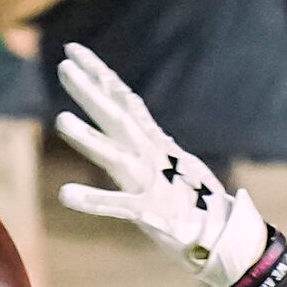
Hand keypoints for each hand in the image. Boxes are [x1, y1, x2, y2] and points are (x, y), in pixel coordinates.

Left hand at [55, 43, 269, 286]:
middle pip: (118, 119)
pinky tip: (67, 195)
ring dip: (90, 139)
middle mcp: (151, 157)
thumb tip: (131, 111)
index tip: (74, 51)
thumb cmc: (194, 200)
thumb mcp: (169, 160)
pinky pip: (120, 206)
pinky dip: (94, 201)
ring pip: (117, 157)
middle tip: (65, 65)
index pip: (123, 101)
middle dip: (91, 93)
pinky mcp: (152, 214)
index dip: (99, 75)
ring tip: (61, 120)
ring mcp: (153, 184)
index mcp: (153, 144)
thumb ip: (147, 136)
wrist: (226, 235)